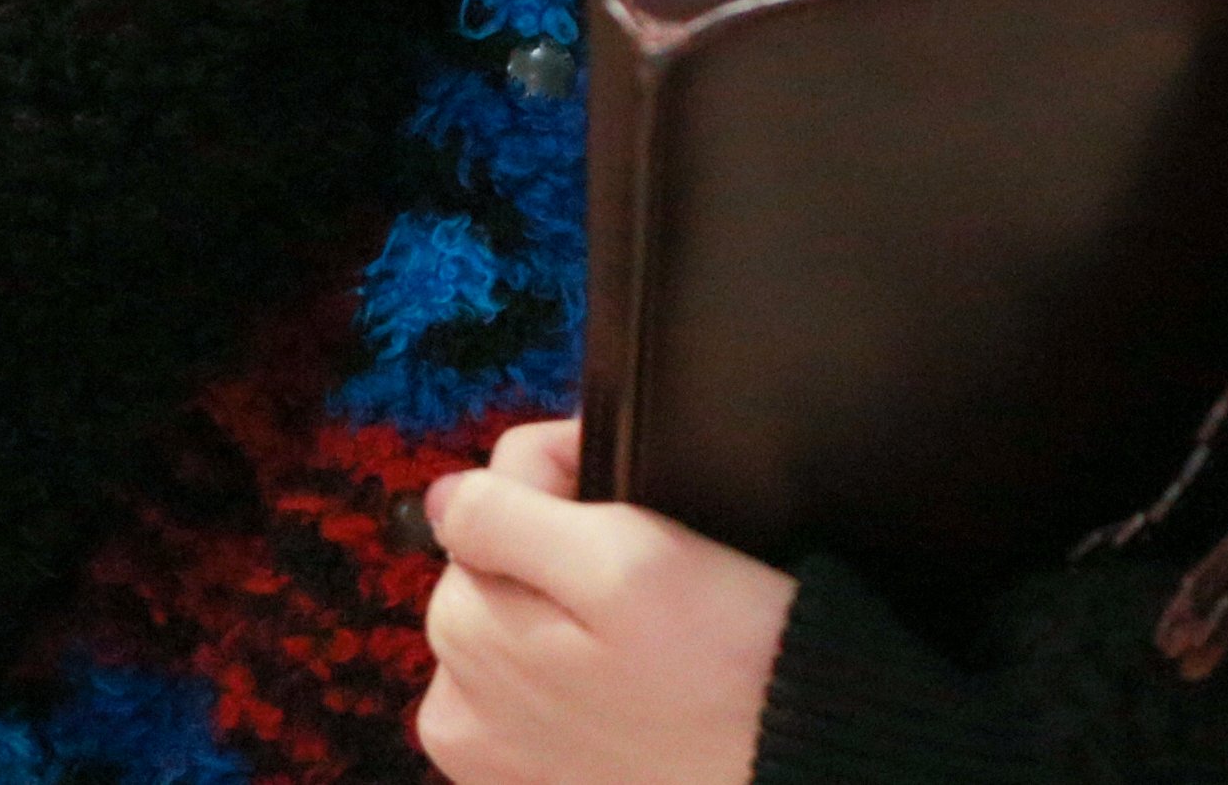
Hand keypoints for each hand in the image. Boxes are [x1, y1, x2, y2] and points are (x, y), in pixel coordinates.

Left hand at [416, 416, 796, 784]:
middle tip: (653, 564)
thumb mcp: (626, 559)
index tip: (635, 502)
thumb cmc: (719, 664)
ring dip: (572, 597)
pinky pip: (534, 677)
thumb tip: (441, 497)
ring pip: (518, 611)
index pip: (491, 492)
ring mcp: (491, 749)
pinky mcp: (534, 775)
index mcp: (463, 634)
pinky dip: (577, 656)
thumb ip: (511, 518)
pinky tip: (630, 672)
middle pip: (497, 554)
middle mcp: (457, 700)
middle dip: (565, 537)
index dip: (570, 473)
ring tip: (647, 626)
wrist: (786, 761)